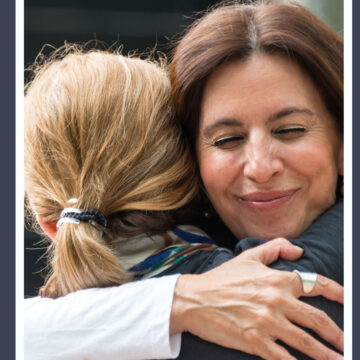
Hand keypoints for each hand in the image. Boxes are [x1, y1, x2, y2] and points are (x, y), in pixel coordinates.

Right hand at [170, 238, 342, 359]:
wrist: (194, 299)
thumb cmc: (221, 278)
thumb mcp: (248, 256)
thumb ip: (276, 248)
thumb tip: (299, 251)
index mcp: (277, 279)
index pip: (316, 283)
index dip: (338, 292)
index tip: (350, 300)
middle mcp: (276, 300)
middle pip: (318, 319)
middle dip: (339, 335)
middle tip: (349, 344)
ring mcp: (267, 323)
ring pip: (307, 343)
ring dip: (328, 355)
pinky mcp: (256, 341)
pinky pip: (285, 359)